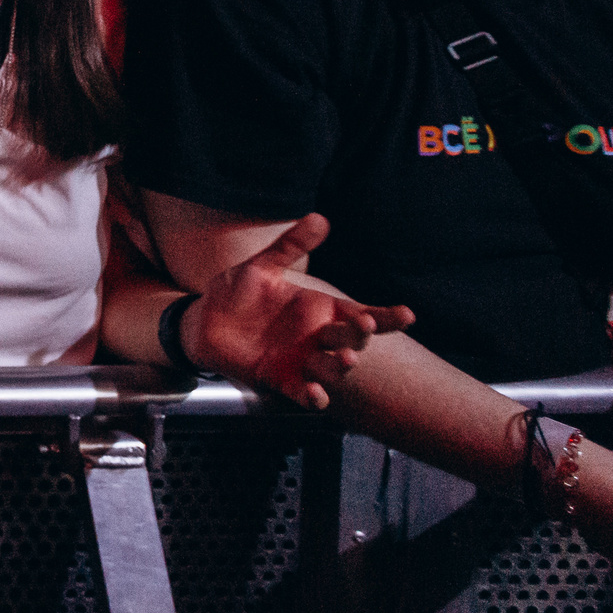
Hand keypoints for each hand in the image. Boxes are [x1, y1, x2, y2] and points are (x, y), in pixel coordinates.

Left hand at [182, 214, 415, 409]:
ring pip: (331, 367)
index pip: (361, 313)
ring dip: (341, 365)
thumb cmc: (240, 292)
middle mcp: (317, 337)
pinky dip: (312, 395)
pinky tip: (317, 394)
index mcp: (319, 309)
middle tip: (366, 325)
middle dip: (360, 334)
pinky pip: (302, 392)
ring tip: (347, 358)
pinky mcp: (279, 378)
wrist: (205, 320)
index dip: (386, 316)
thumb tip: (319, 217)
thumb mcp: (263, 266)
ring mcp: (301, 360)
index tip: (407, 315)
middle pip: (349, 338)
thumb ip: (291, 246)